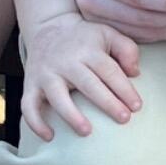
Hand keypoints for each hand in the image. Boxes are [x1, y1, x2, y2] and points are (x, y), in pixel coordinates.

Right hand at [20, 13, 142, 140]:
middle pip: (88, 84)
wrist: (47, 28)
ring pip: (57, 97)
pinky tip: (49, 137)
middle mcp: (66, 63)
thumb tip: (135, 73)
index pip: (109, 71)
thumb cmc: (84, 37)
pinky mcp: (31, 85)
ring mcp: (46, 75)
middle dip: (107, 103)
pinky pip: (28, 106)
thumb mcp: (108, 33)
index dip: (125, 89)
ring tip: (87, 131)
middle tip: (124, 119)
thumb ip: (127, 49)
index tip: (136, 107)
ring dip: (72, 115)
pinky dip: (35, 122)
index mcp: (88, 50)